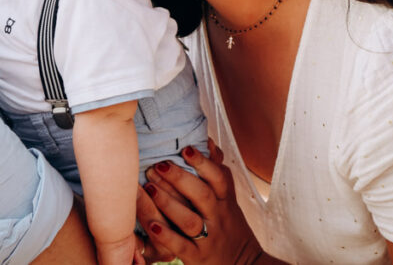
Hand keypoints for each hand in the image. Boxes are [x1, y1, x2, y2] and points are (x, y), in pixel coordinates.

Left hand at [136, 141, 262, 263]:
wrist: (243, 264)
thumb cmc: (229, 225)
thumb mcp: (228, 199)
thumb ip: (217, 171)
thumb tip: (208, 141)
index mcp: (225, 201)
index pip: (219, 178)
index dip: (203, 163)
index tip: (186, 148)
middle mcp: (218, 218)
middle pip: (202, 195)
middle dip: (180, 178)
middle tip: (158, 165)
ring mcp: (208, 238)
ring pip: (190, 221)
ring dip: (168, 204)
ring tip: (149, 188)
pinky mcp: (197, 257)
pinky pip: (181, 246)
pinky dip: (166, 235)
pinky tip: (151, 224)